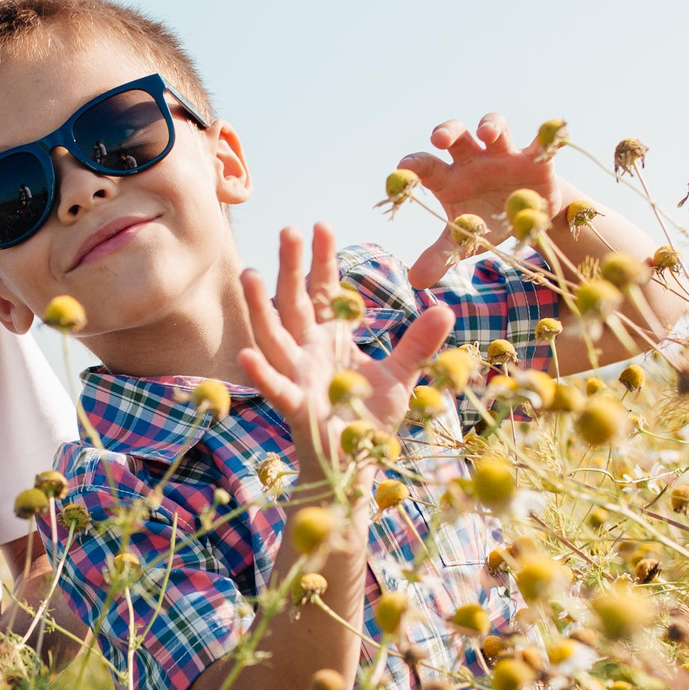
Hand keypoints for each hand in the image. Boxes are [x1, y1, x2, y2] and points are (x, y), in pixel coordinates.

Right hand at [238, 222, 453, 464]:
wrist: (354, 464)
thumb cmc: (368, 418)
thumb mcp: (401, 376)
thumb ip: (418, 343)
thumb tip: (444, 307)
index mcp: (330, 340)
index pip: (324, 292)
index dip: (322, 260)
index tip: (321, 225)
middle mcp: (307, 353)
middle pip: (295, 302)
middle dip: (291, 267)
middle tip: (289, 229)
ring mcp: (297, 378)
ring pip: (273, 337)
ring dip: (260, 308)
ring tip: (250, 274)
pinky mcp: (296, 408)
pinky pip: (275, 388)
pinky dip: (261, 374)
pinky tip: (244, 355)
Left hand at [395, 112, 593, 288]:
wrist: (528, 216)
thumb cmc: (487, 222)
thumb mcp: (466, 240)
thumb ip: (441, 256)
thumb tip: (415, 280)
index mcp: (450, 178)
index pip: (426, 165)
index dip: (414, 164)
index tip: (402, 168)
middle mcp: (474, 159)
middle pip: (457, 136)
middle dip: (448, 132)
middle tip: (439, 139)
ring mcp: (505, 154)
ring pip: (496, 128)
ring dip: (491, 126)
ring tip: (488, 134)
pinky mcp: (536, 159)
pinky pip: (543, 143)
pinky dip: (549, 137)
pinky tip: (555, 133)